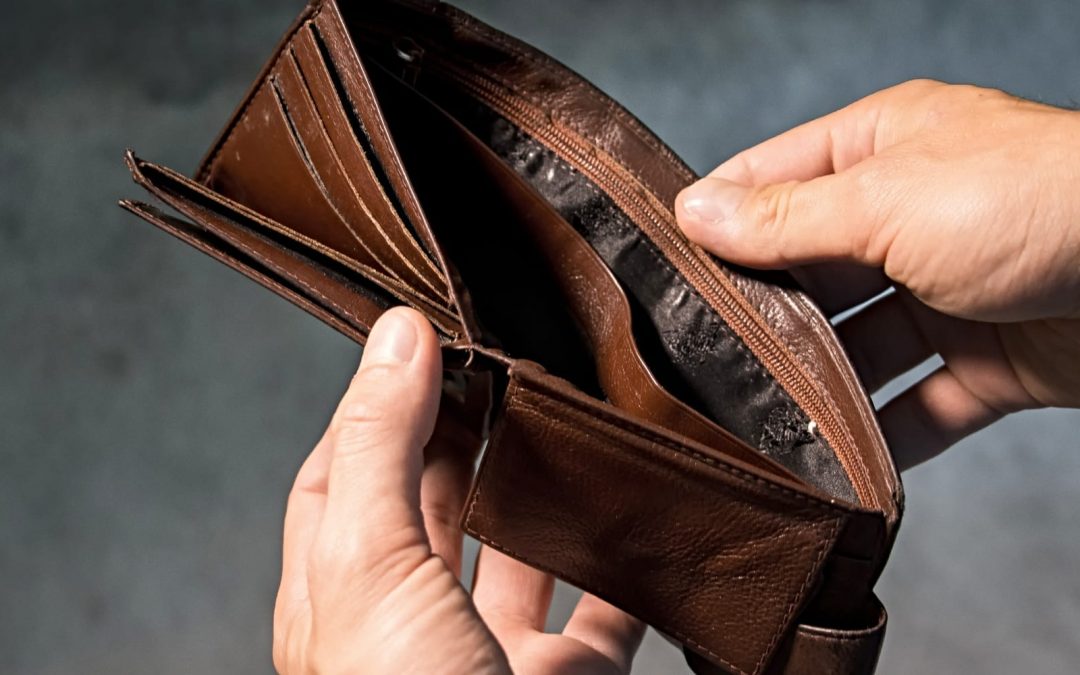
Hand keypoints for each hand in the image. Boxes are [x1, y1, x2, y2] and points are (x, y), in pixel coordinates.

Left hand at [273, 307, 644, 673]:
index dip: (378, 406)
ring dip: (550, 497)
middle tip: (510, 366)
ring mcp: (492, 655)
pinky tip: (642, 518)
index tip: (423, 344)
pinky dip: (627, 566)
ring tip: (577, 423)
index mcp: (340, 595)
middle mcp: (412, 624)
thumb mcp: (371, 565)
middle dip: (471, 436)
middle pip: (438, 504)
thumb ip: (381, 446)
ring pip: (524, 553)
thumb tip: (393, 335)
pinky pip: (607, 611)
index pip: (342, 473)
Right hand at [675, 79, 1079, 468]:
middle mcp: (912, 217)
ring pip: (861, 346)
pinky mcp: (993, 361)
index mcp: (883, 151)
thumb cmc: (1040, 201)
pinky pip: (924, 402)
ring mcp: (951, 292)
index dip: (716, 220)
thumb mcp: (888, 201)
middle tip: (706, 358)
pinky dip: (889, 433)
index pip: (771, 181)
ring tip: (768, 420)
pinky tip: (847, 463)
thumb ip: (786, 219)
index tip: (662, 269)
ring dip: (823, 383)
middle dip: (765, 315)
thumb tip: (695, 212)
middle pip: (810, 271)